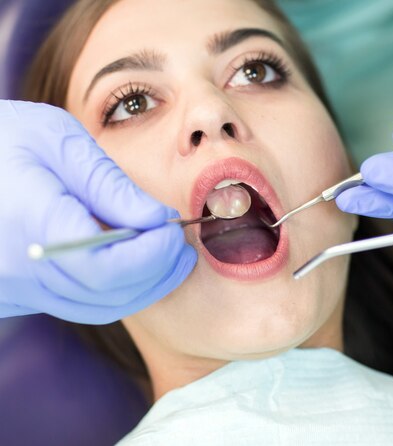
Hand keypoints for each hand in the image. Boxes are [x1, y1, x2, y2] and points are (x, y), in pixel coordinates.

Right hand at [0, 101, 196, 323]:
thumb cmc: (0, 138)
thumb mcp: (56, 140)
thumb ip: (109, 184)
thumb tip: (158, 220)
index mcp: (27, 223)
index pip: (105, 268)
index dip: (152, 257)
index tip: (175, 232)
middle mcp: (14, 270)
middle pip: (107, 293)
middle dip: (157, 271)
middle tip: (181, 244)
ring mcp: (10, 289)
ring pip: (96, 307)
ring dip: (142, 285)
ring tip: (166, 253)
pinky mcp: (13, 295)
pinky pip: (76, 305)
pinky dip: (114, 289)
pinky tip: (131, 261)